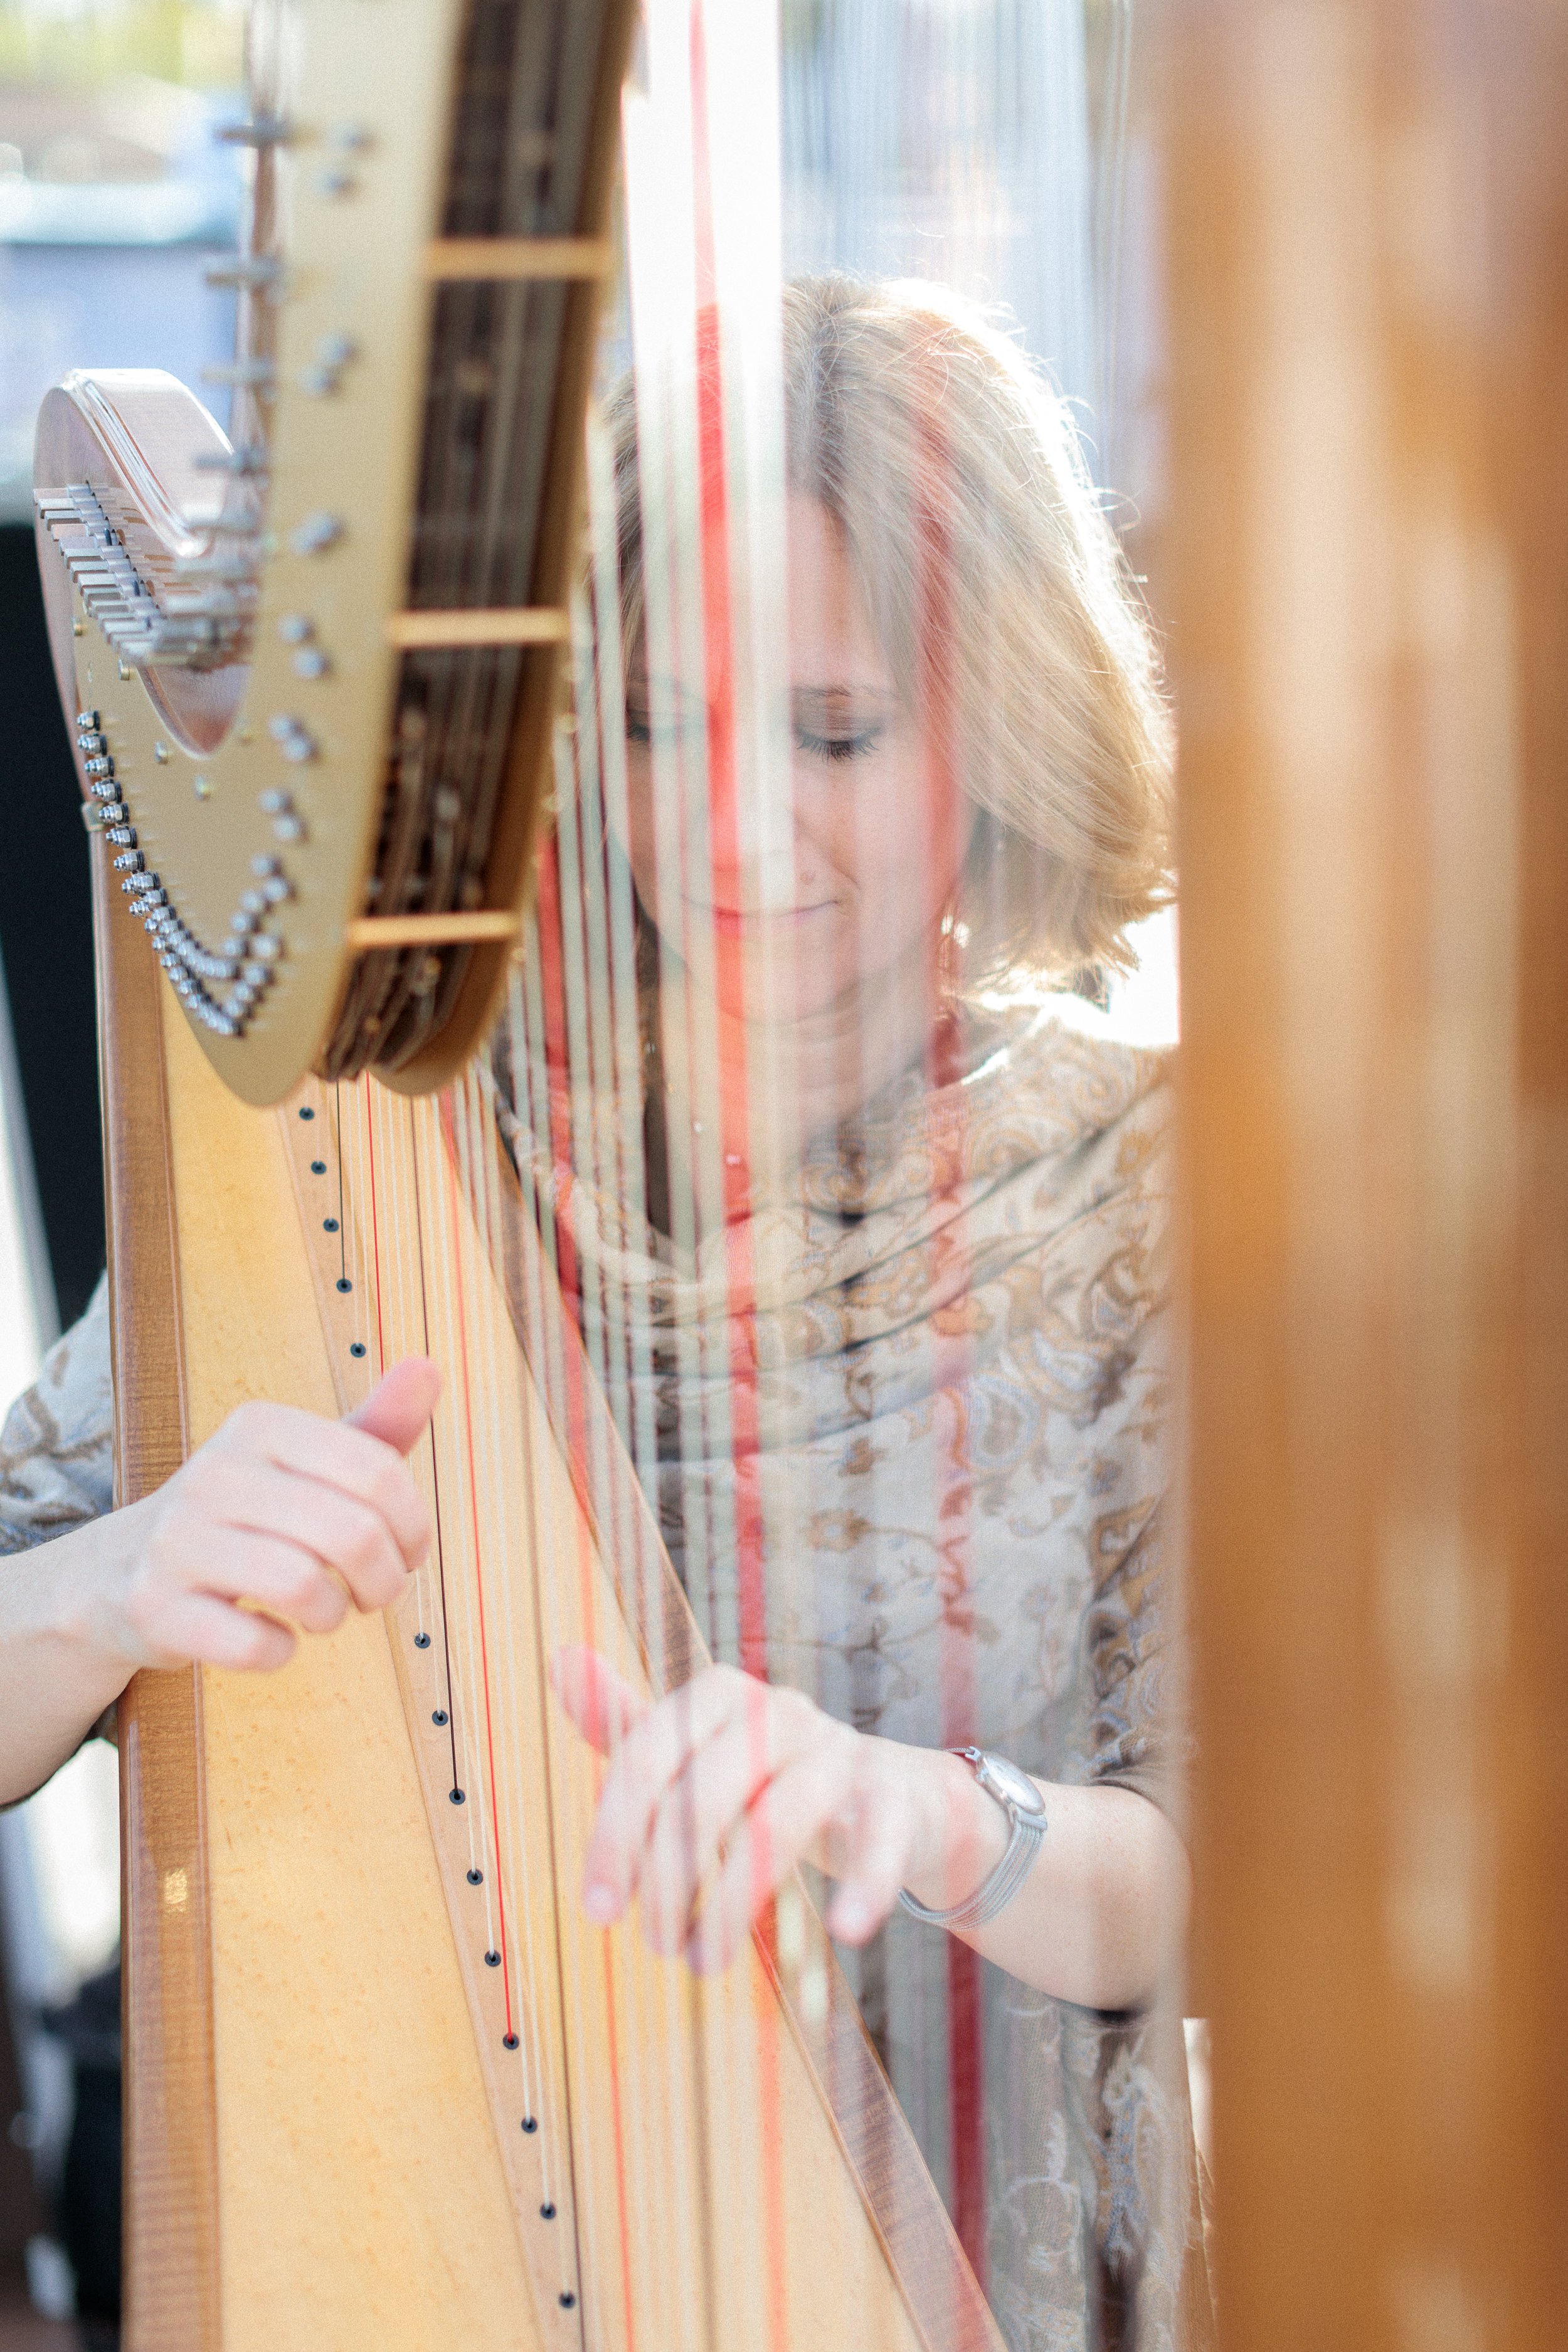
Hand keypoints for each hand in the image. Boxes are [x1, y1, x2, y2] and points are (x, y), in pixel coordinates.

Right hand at [86, 1358, 439, 1674]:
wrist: (123, 1568)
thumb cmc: (248, 1513)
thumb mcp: (307, 1462)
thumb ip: (376, 1427)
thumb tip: (429, 1368)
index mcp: (260, 1426)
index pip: (376, 1470)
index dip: (413, 1524)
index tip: (408, 1551)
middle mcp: (214, 1473)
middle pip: (350, 1532)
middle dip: (384, 1578)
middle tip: (375, 1593)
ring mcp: (177, 1540)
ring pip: (303, 1587)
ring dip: (334, 1615)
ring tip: (327, 1613)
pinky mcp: (156, 1608)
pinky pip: (253, 1644)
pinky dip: (281, 1651)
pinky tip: (277, 1638)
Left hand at [552, 1648, 996, 1973]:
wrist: (897, 1798)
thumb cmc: (773, 1779)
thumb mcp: (697, 1750)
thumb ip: (627, 1720)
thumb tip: (558, 1660)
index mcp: (720, 1695)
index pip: (648, 1756)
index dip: (615, 1836)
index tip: (598, 1910)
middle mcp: (778, 1712)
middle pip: (704, 1791)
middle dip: (669, 1878)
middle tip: (656, 1945)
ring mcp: (839, 1754)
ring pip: (777, 1822)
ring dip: (734, 1903)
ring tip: (705, 1962)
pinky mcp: (893, 1800)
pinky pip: (879, 1838)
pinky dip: (864, 1884)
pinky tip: (844, 1930)